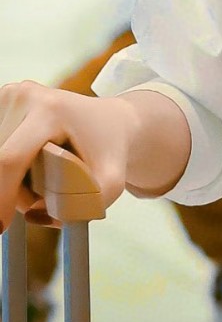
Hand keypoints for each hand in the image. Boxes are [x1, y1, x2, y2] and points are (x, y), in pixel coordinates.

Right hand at [0, 82, 140, 233]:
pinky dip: (6, 165)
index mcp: (51, 111)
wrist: (110, 120)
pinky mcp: (3, 99)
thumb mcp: (111, 183)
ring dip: (8, 179)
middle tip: (38, 199)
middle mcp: (27, 96)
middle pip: (1, 160)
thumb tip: (32, 214)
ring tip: (38, 178)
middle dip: (11, 191)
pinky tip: (27, 162)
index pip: (11, 159)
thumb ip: (80, 208)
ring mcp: (13, 94)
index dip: (2, 195)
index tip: (1, 226)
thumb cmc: (109, 151)